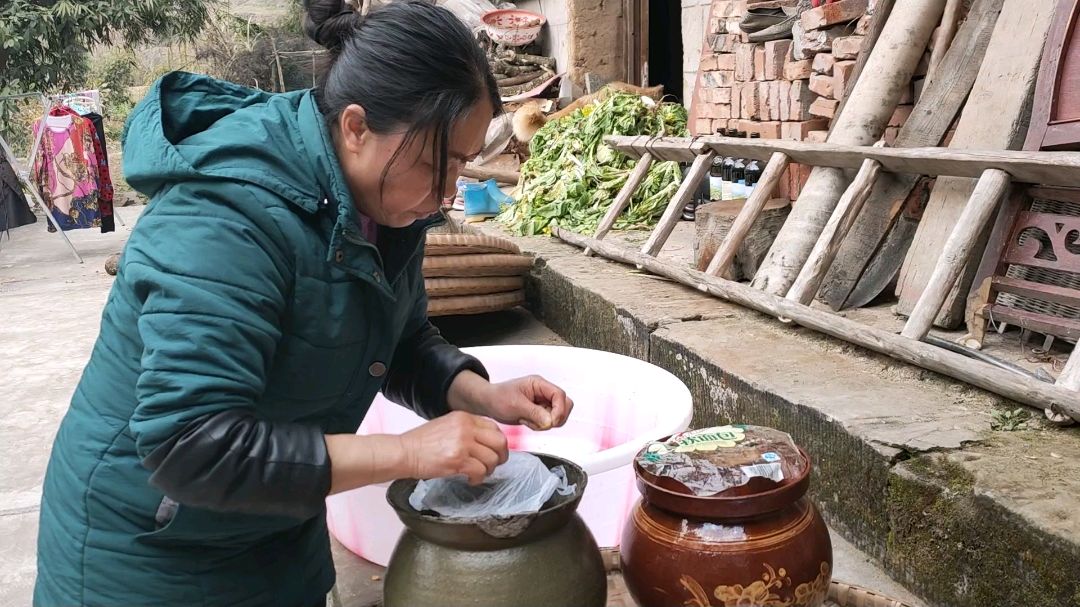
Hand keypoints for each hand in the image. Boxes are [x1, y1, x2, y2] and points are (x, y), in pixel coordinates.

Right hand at [399, 411, 508, 484]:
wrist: (404, 452)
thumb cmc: (421, 442)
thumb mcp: (446, 425)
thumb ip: (466, 429)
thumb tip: (485, 442)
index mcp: (464, 417)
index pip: (494, 427)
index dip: (497, 442)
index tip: (494, 451)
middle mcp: (466, 428)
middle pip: (499, 442)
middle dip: (501, 456)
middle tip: (494, 464)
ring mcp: (463, 444)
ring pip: (492, 459)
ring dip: (488, 470)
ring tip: (478, 473)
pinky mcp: (458, 461)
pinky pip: (481, 471)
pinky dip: (478, 478)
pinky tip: (470, 479)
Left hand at [450, 372, 573, 430]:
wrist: (489, 403)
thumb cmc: (499, 398)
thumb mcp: (516, 405)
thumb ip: (534, 413)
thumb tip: (550, 422)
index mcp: (539, 384)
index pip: (559, 395)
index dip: (559, 409)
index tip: (552, 421)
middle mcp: (543, 392)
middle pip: (565, 405)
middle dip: (556, 417)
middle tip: (542, 423)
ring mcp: (542, 403)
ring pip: (558, 415)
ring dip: (546, 423)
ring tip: (528, 421)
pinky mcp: (539, 412)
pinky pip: (548, 422)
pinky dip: (540, 426)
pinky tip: (526, 422)